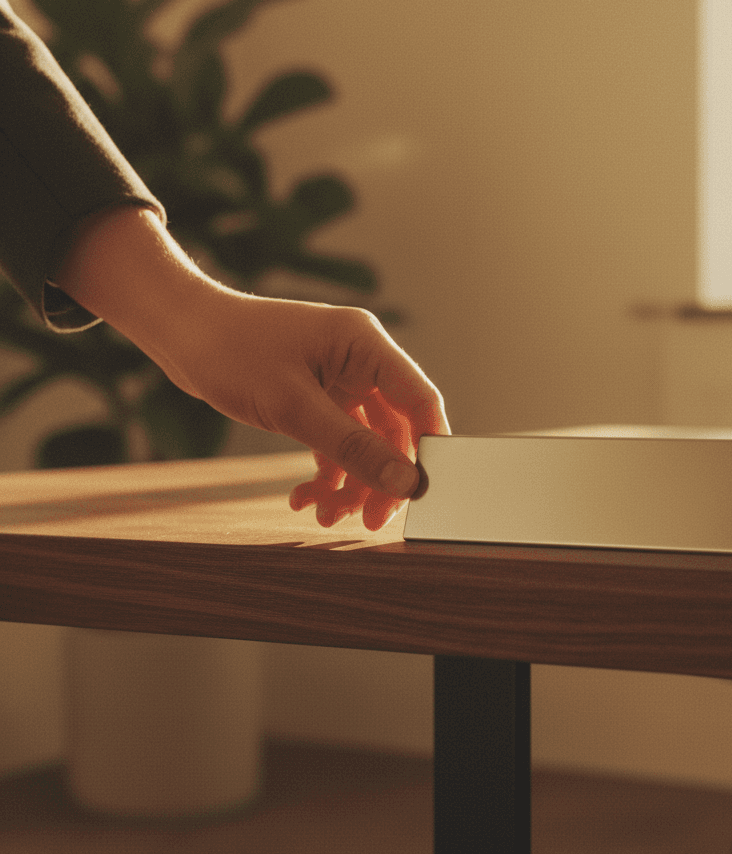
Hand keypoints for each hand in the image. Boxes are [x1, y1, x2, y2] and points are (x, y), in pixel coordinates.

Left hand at [56, 207, 448, 530]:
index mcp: (366, 344)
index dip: (429, 449)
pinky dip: (326, 473)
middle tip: (371, 521)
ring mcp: (339, 379)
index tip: (422, 495)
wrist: (179, 332)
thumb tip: (404, 483)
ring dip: (351, 483)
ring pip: (365, 442)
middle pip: (394, 429)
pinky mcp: (317, 397)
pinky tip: (304, 498)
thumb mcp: (293, 407)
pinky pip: (336, 442)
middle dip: (382, 478)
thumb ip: (353, 447)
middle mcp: (360, 360)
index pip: (419, 400)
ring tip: (326, 515)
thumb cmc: (231, 351)